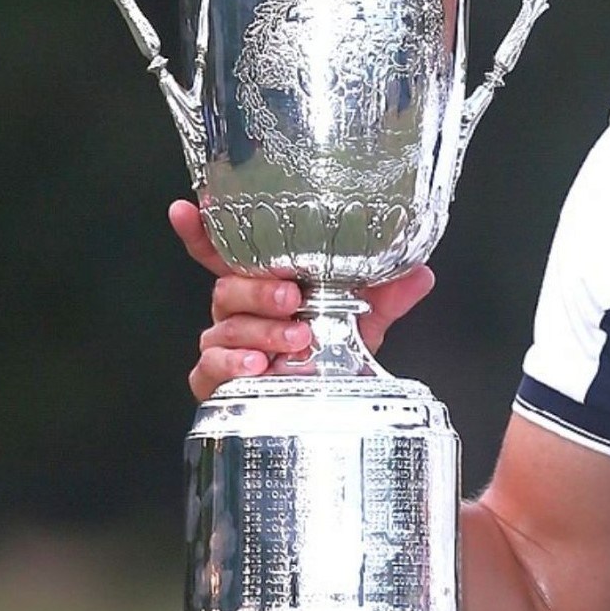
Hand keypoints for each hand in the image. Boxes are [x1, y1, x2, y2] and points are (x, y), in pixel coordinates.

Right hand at [171, 199, 434, 400]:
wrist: (322, 403)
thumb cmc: (329, 351)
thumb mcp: (363, 319)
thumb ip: (385, 295)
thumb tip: (421, 272)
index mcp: (261, 284)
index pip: (223, 251)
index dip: (201, 230)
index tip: (188, 207)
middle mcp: (235, 310)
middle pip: (228, 288)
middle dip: (259, 290)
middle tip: (292, 296)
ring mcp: (223, 343)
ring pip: (224, 327)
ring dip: (260, 330)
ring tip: (294, 337)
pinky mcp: (214, 379)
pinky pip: (210, 367)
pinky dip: (233, 364)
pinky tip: (258, 366)